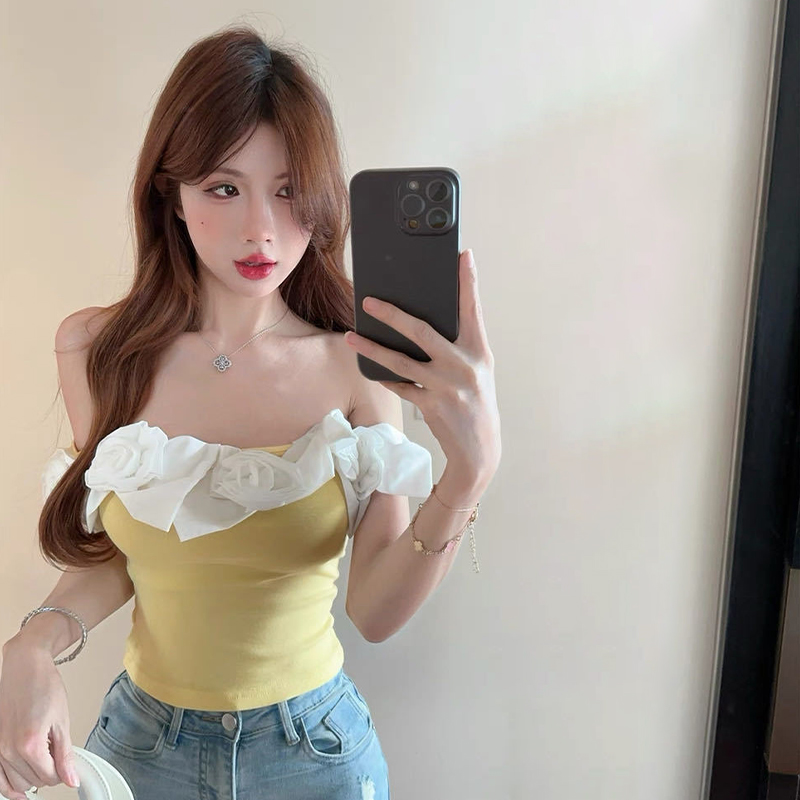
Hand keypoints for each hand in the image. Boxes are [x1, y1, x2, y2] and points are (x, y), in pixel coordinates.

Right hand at [0, 641, 80, 798]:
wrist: (25, 668)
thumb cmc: (44, 686)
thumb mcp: (62, 721)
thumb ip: (65, 755)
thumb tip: (72, 779)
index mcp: (29, 744)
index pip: (50, 777)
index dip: (63, 771)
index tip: (68, 761)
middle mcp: (8, 751)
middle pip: (34, 782)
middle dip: (49, 772)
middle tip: (56, 753)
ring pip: (17, 784)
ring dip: (32, 776)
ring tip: (43, 756)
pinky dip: (10, 785)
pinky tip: (22, 784)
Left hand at [344, 248, 500, 482]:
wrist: (479, 448)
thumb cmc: (476, 400)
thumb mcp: (477, 368)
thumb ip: (459, 344)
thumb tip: (425, 318)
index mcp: (479, 352)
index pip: (473, 311)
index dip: (468, 282)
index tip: (463, 256)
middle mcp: (463, 367)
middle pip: (423, 332)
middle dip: (393, 315)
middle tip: (369, 301)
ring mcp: (445, 387)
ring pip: (400, 362)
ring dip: (373, 347)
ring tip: (352, 336)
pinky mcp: (430, 406)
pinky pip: (400, 386)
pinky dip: (385, 376)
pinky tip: (369, 366)